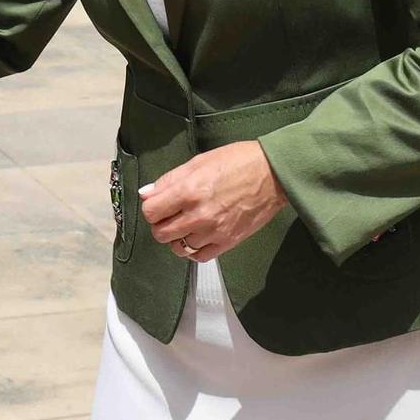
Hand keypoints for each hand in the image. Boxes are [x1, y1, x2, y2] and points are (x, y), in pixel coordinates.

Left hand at [140, 141, 288, 263]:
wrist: (272, 174)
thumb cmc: (237, 162)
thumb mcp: (197, 162)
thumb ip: (169, 181)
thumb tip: (147, 194)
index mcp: (188, 191)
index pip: (150, 212)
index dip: (151, 208)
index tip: (158, 204)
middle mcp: (198, 215)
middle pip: (160, 233)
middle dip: (161, 224)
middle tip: (171, 215)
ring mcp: (214, 231)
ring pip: (178, 247)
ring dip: (177, 237)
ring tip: (186, 225)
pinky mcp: (228, 242)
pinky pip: (199, 256)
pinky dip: (194, 249)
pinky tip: (198, 236)